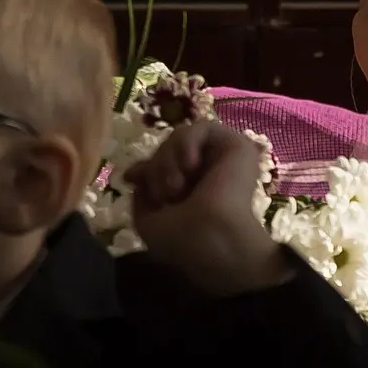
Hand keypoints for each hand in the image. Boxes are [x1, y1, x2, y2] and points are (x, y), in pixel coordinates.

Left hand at [124, 120, 291, 296]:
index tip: (132, 178)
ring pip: (180, 137)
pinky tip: (189, 165)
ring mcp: (221, 157)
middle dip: (156, 167)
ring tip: (175, 186)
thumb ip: (141, 193)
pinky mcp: (234, 145)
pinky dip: (187, 143)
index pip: (162, 163)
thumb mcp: (148, 221)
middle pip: (167, 148)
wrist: (216, 240)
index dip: (145, 167)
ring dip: (168, 159)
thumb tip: (135, 172)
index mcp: (190, 190)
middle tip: (164, 193)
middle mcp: (206, 172)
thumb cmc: (184, 240)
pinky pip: (202, 127)